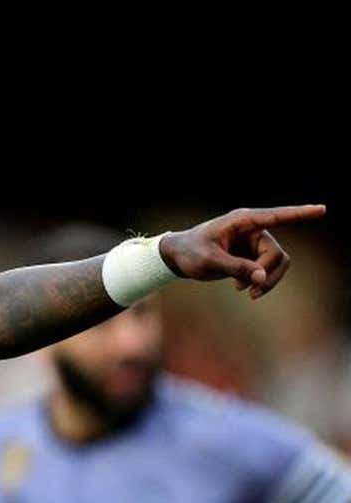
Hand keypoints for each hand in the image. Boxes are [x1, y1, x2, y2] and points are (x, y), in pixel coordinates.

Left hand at [159, 205, 325, 298]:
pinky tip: (242, 288)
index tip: (323, 209)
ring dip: (266, 280)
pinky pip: (269, 270)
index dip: (300, 214)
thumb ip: (235, 267)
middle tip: (249, 291)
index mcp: (242, 221)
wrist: (178, 257)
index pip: (277, 216)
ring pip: (278, 264)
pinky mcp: (253, 255)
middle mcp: (253, 229)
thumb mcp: (209, 261)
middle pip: (277, 254)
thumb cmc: (190, 252)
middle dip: (267, 274)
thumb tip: (261, 277)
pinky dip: (260, 282)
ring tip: (245, 292)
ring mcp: (254, 243)